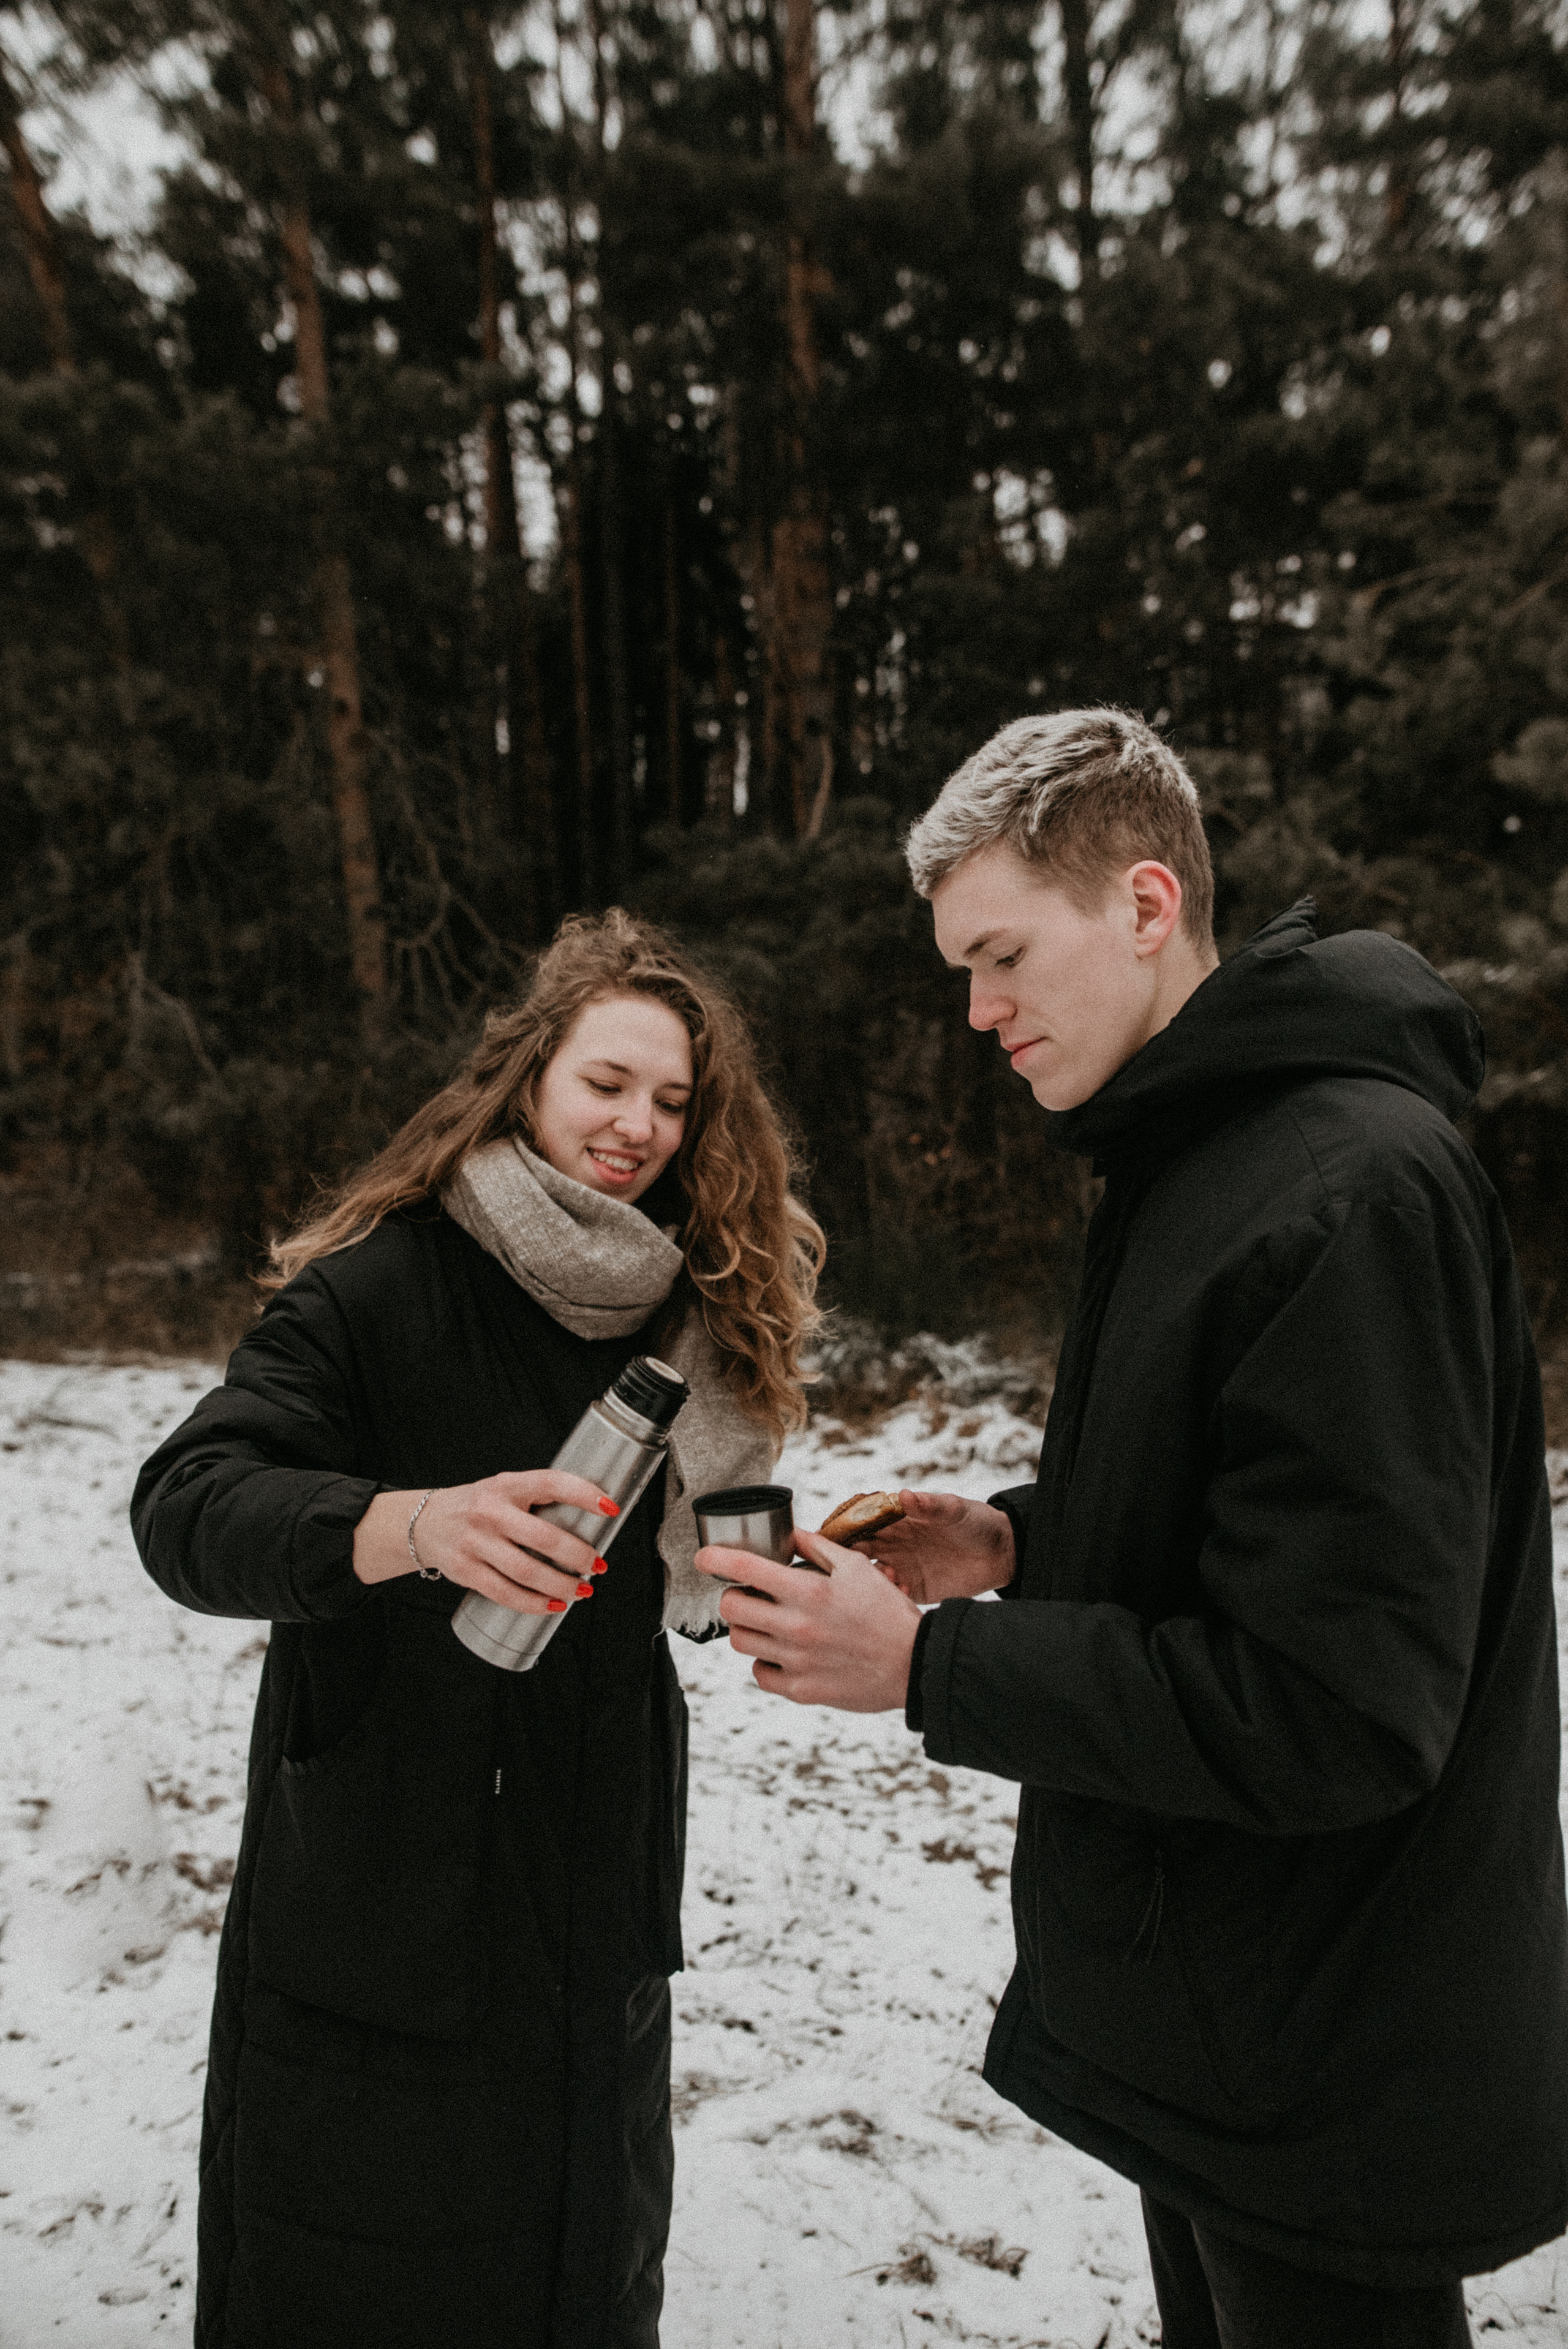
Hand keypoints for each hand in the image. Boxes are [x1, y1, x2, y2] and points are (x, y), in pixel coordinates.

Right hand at [353, 1474, 614, 1613]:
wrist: (424, 1522)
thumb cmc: (480, 1506)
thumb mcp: (506, 1489)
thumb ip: (540, 1500)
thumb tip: (592, 1523)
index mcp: (507, 1484)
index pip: (552, 1483)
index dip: (584, 1494)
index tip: (611, 1508)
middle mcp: (490, 1511)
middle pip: (544, 1538)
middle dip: (579, 1556)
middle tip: (599, 1565)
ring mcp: (475, 1542)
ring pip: (527, 1571)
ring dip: (561, 1585)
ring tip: (582, 1591)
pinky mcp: (465, 1570)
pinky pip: (505, 1593)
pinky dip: (534, 1603)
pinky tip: (553, 1606)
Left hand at [694, 1533, 920, 1711]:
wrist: (914, 1664)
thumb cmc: (888, 1612)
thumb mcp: (858, 1568)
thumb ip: (818, 1548)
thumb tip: (788, 1533)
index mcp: (809, 1590)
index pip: (745, 1569)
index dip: (715, 1558)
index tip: (704, 1557)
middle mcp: (796, 1626)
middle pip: (731, 1608)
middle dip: (733, 1596)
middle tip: (748, 1595)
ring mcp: (796, 1661)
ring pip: (740, 1641)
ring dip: (747, 1628)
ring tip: (767, 1623)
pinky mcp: (800, 1689)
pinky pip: (759, 1673)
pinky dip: (764, 1661)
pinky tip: (781, 1652)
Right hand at [852, 1490, 1014, 1604]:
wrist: (1002, 1553)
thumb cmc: (976, 1522)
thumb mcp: (955, 1510)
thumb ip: (930, 1505)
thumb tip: (903, 1494)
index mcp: (898, 1520)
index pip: (863, 1522)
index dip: (845, 1527)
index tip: (832, 1533)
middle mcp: (894, 1543)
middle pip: (859, 1550)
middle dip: (849, 1556)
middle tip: (849, 1560)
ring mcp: (902, 1567)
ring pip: (871, 1575)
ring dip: (869, 1577)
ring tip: (888, 1575)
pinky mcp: (915, 1589)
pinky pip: (892, 1594)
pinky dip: (889, 1594)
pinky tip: (902, 1590)